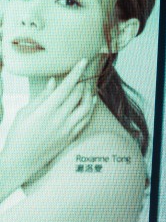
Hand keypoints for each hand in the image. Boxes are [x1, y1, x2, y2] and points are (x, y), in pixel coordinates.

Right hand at [4, 58, 95, 186]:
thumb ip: (42, 97)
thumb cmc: (19, 134)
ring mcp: (68, 129)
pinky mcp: (72, 137)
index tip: (83, 61)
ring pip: (86, 108)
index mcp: (47, 110)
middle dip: (81, 82)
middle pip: (78, 95)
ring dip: (88, 95)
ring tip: (87, 87)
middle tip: (81, 75)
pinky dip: (90, 109)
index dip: (76, 73)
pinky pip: (86, 120)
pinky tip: (90, 102)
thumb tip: (54, 82)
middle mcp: (61, 119)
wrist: (23, 160)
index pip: (66, 87)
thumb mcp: (25, 112)